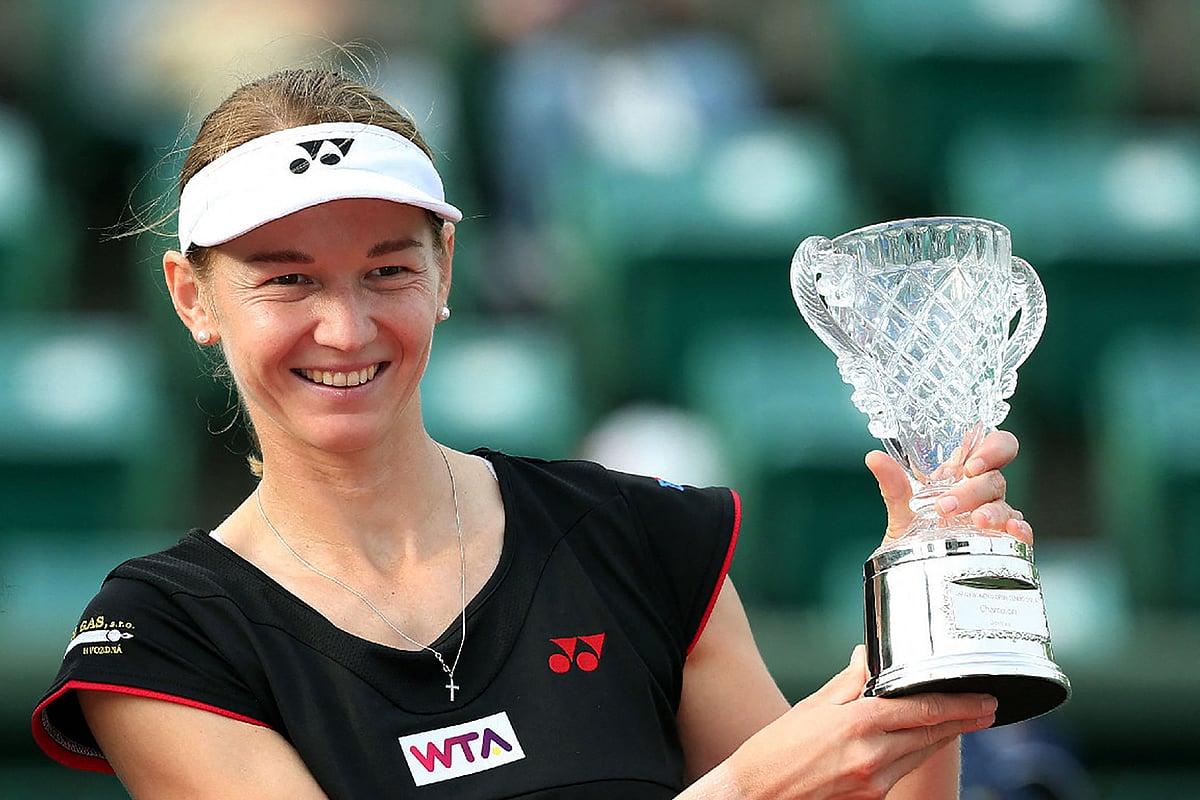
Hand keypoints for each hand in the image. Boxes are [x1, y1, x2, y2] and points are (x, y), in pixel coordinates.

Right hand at [711, 646, 995, 799]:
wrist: (752, 797)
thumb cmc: (772, 752)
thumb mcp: (810, 708)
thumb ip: (848, 682)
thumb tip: (869, 657)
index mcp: (856, 725)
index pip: (922, 709)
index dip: (959, 704)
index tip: (983, 699)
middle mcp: (871, 757)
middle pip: (930, 736)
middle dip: (961, 721)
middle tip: (986, 710)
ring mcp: (872, 785)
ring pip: (918, 756)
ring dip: (940, 738)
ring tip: (960, 723)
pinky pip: (899, 774)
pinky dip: (910, 756)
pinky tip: (915, 745)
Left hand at [865, 430, 1032, 544]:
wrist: (914, 579)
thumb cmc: (916, 538)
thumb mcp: (901, 512)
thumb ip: (893, 485)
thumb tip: (874, 458)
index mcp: (962, 477)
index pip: (990, 448)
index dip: (991, 449)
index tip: (971, 464)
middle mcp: (982, 493)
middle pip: (994, 478)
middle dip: (973, 489)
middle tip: (946, 506)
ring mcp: (995, 517)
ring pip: (1005, 504)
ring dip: (992, 511)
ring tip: (975, 521)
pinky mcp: (1004, 543)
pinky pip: (1020, 531)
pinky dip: (1020, 529)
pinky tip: (1012, 531)